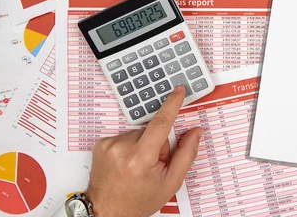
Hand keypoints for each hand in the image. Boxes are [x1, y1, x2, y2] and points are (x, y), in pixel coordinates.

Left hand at [86, 86, 201, 216]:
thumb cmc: (138, 200)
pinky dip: (129, 146)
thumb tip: (195, 132)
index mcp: (140, 159)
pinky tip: (126, 162)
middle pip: (151, 130)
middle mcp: (122, 148)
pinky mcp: (101, 143)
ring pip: (138, 132)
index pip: (161, 123)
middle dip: (157, 143)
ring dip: (142, 144)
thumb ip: (186, 154)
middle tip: (153, 164)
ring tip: (137, 166)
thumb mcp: (170, 182)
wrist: (107, 211)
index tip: (178, 91)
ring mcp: (109, 145)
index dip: (172, 104)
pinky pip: (124, 136)